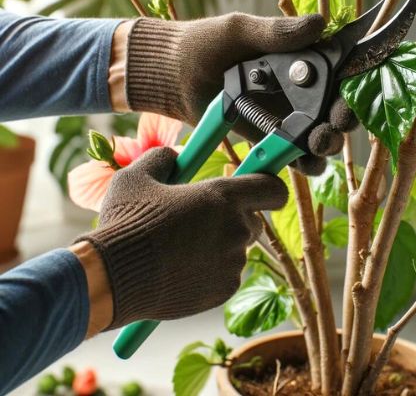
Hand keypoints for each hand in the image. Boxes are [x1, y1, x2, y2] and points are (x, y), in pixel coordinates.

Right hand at [74, 147, 286, 329]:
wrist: (113, 279)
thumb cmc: (125, 223)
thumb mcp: (137, 177)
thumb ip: (162, 158)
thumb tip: (173, 155)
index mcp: (223, 196)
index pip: (273, 189)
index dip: (270, 186)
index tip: (261, 186)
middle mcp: (236, 228)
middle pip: (254, 219)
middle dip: (235, 217)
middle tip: (203, 220)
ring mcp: (233, 262)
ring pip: (238, 248)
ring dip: (220, 245)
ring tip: (182, 248)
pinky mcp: (225, 290)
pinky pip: (227, 274)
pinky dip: (212, 271)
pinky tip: (181, 269)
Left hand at [123, 13, 356, 173]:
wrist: (172, 75)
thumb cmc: (205, 44)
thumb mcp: (240, 30)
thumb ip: (277, 32)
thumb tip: (319, 24)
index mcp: (300, 59)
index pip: (339, 70)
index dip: (353, 82)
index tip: (351, 91)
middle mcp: (299, 90)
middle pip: (336, 107)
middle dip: (343, 117)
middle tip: (336, 120)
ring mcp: (285, 117)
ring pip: (320, 134)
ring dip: (327, 142)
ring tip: (319, 142)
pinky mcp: (270, 139)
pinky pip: (294, 155)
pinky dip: (305, 162)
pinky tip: (306, 161)